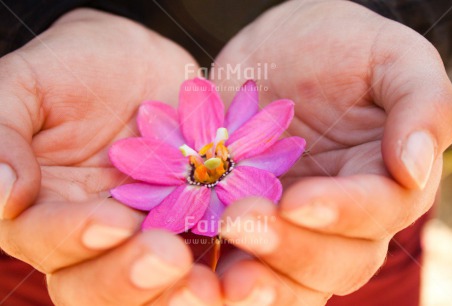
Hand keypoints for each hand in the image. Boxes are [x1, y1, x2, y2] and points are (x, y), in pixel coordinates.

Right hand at [0, 9, 220, 305]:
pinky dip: (218, 273)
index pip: (45, 241)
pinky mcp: (187, 230)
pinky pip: (200, 262)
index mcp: (40, 210)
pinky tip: (239, 270)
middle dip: (130, 280)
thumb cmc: (79, 69)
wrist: (143, 70)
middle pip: (94, 287)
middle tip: (170, 257)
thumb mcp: (29, 85)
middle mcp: (88, 239)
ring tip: (205, 283)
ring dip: (174, 293)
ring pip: (147, 290)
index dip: (74, 238)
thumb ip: (4, 133)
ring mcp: (140, 238)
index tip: (114, 220)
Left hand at [213, 0, 451, 303]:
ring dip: (259, 283)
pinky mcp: (253, 226)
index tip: (297, 201)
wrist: (277, 52)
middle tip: (240, 221)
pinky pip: (246, 267)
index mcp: (386, 180)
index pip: (378, 213)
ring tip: (221, 269)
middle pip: (337, 262)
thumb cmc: (338, 46)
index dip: (344, 214)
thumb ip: (421, 103)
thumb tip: (415, 168)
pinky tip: (198, 272)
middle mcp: (346, 217)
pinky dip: (224, 280)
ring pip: (293, 280)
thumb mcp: (391, 56)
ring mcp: (298, 227)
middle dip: (291, 250)